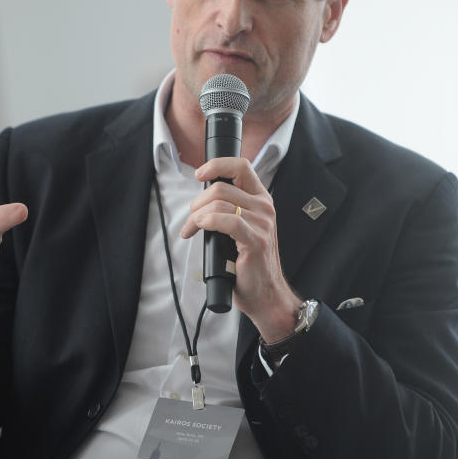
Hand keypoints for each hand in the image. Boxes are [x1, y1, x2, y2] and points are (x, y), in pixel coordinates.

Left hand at [180, 157, 299, 341]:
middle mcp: (265, 207)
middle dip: (198, 203)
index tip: (199, 174)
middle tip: (192, 220)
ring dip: (197, 217)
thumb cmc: (248, 263)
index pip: (241, 166)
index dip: (217, 165)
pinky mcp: (256, 240)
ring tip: (191, 230)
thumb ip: (229, 208)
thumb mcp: (241, 228)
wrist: (265, 293)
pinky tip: (200, 229)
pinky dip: (207, 222)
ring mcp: (262, 223)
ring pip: (219, 204)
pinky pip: (226, 221)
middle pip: (221, 187)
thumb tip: (202, 199)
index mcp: (261, 200)